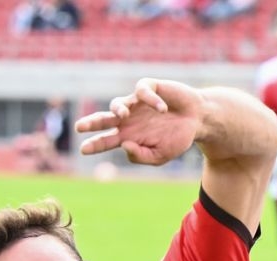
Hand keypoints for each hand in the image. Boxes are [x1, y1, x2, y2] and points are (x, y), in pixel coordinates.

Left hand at [77, 79, 200, 166]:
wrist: (197, 119)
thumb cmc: (178, 138)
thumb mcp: (161, 155)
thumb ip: (142, 156)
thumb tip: (123, 145)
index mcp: (129, 136)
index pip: (106, 140)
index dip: (95, 145)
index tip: (83, 149)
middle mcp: (128, 119)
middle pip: (104, 120)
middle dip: (91, 123)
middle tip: (79, 127)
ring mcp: (136, 103)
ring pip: (117, 104)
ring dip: (118, 109)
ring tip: (124, 115)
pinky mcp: (147, 88)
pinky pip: (142, 92)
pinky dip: (151, 101)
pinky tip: (163, 110)